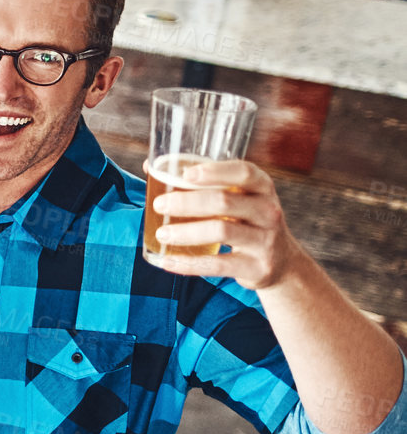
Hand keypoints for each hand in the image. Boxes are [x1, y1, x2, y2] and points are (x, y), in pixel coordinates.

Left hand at [149, 159, 305, 290]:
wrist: (282, 262)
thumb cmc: (247, 221)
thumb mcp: (238, 198)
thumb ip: (203, 184)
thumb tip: (151, 166)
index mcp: (262, 188)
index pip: (244, 172)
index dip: (215, 171)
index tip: (186, 174)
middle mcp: (268, 211)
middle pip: (224, 202)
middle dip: (187, 202)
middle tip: (159, 204)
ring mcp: (265, 240)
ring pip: (221, 231)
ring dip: (186, 232)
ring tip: (161, 233)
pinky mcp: (257, 267)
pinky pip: (218, 265)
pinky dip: (189, 264)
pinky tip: (166, 261)